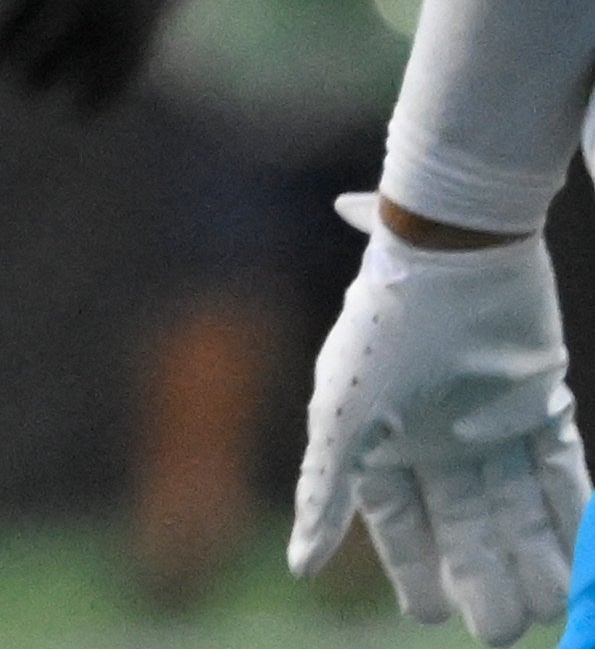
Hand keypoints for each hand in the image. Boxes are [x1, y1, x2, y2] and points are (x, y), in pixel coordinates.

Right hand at [293, 194, 587, 641]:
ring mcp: (490, 420)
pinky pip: (560, 473)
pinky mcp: (540, 403)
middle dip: (482, 575)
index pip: (398, 518)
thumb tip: (300, 566)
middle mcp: (436, 435)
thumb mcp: (345, 416)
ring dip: (532, 555)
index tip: (433, 613)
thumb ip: (328, 492)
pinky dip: (571, 517)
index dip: (414, 565)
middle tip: (501, 629)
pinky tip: (581, 561)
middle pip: (464, 521)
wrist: (457, 254)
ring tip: (545, 606)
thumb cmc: (386, 330)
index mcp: (382, 437)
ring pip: (516, 506)